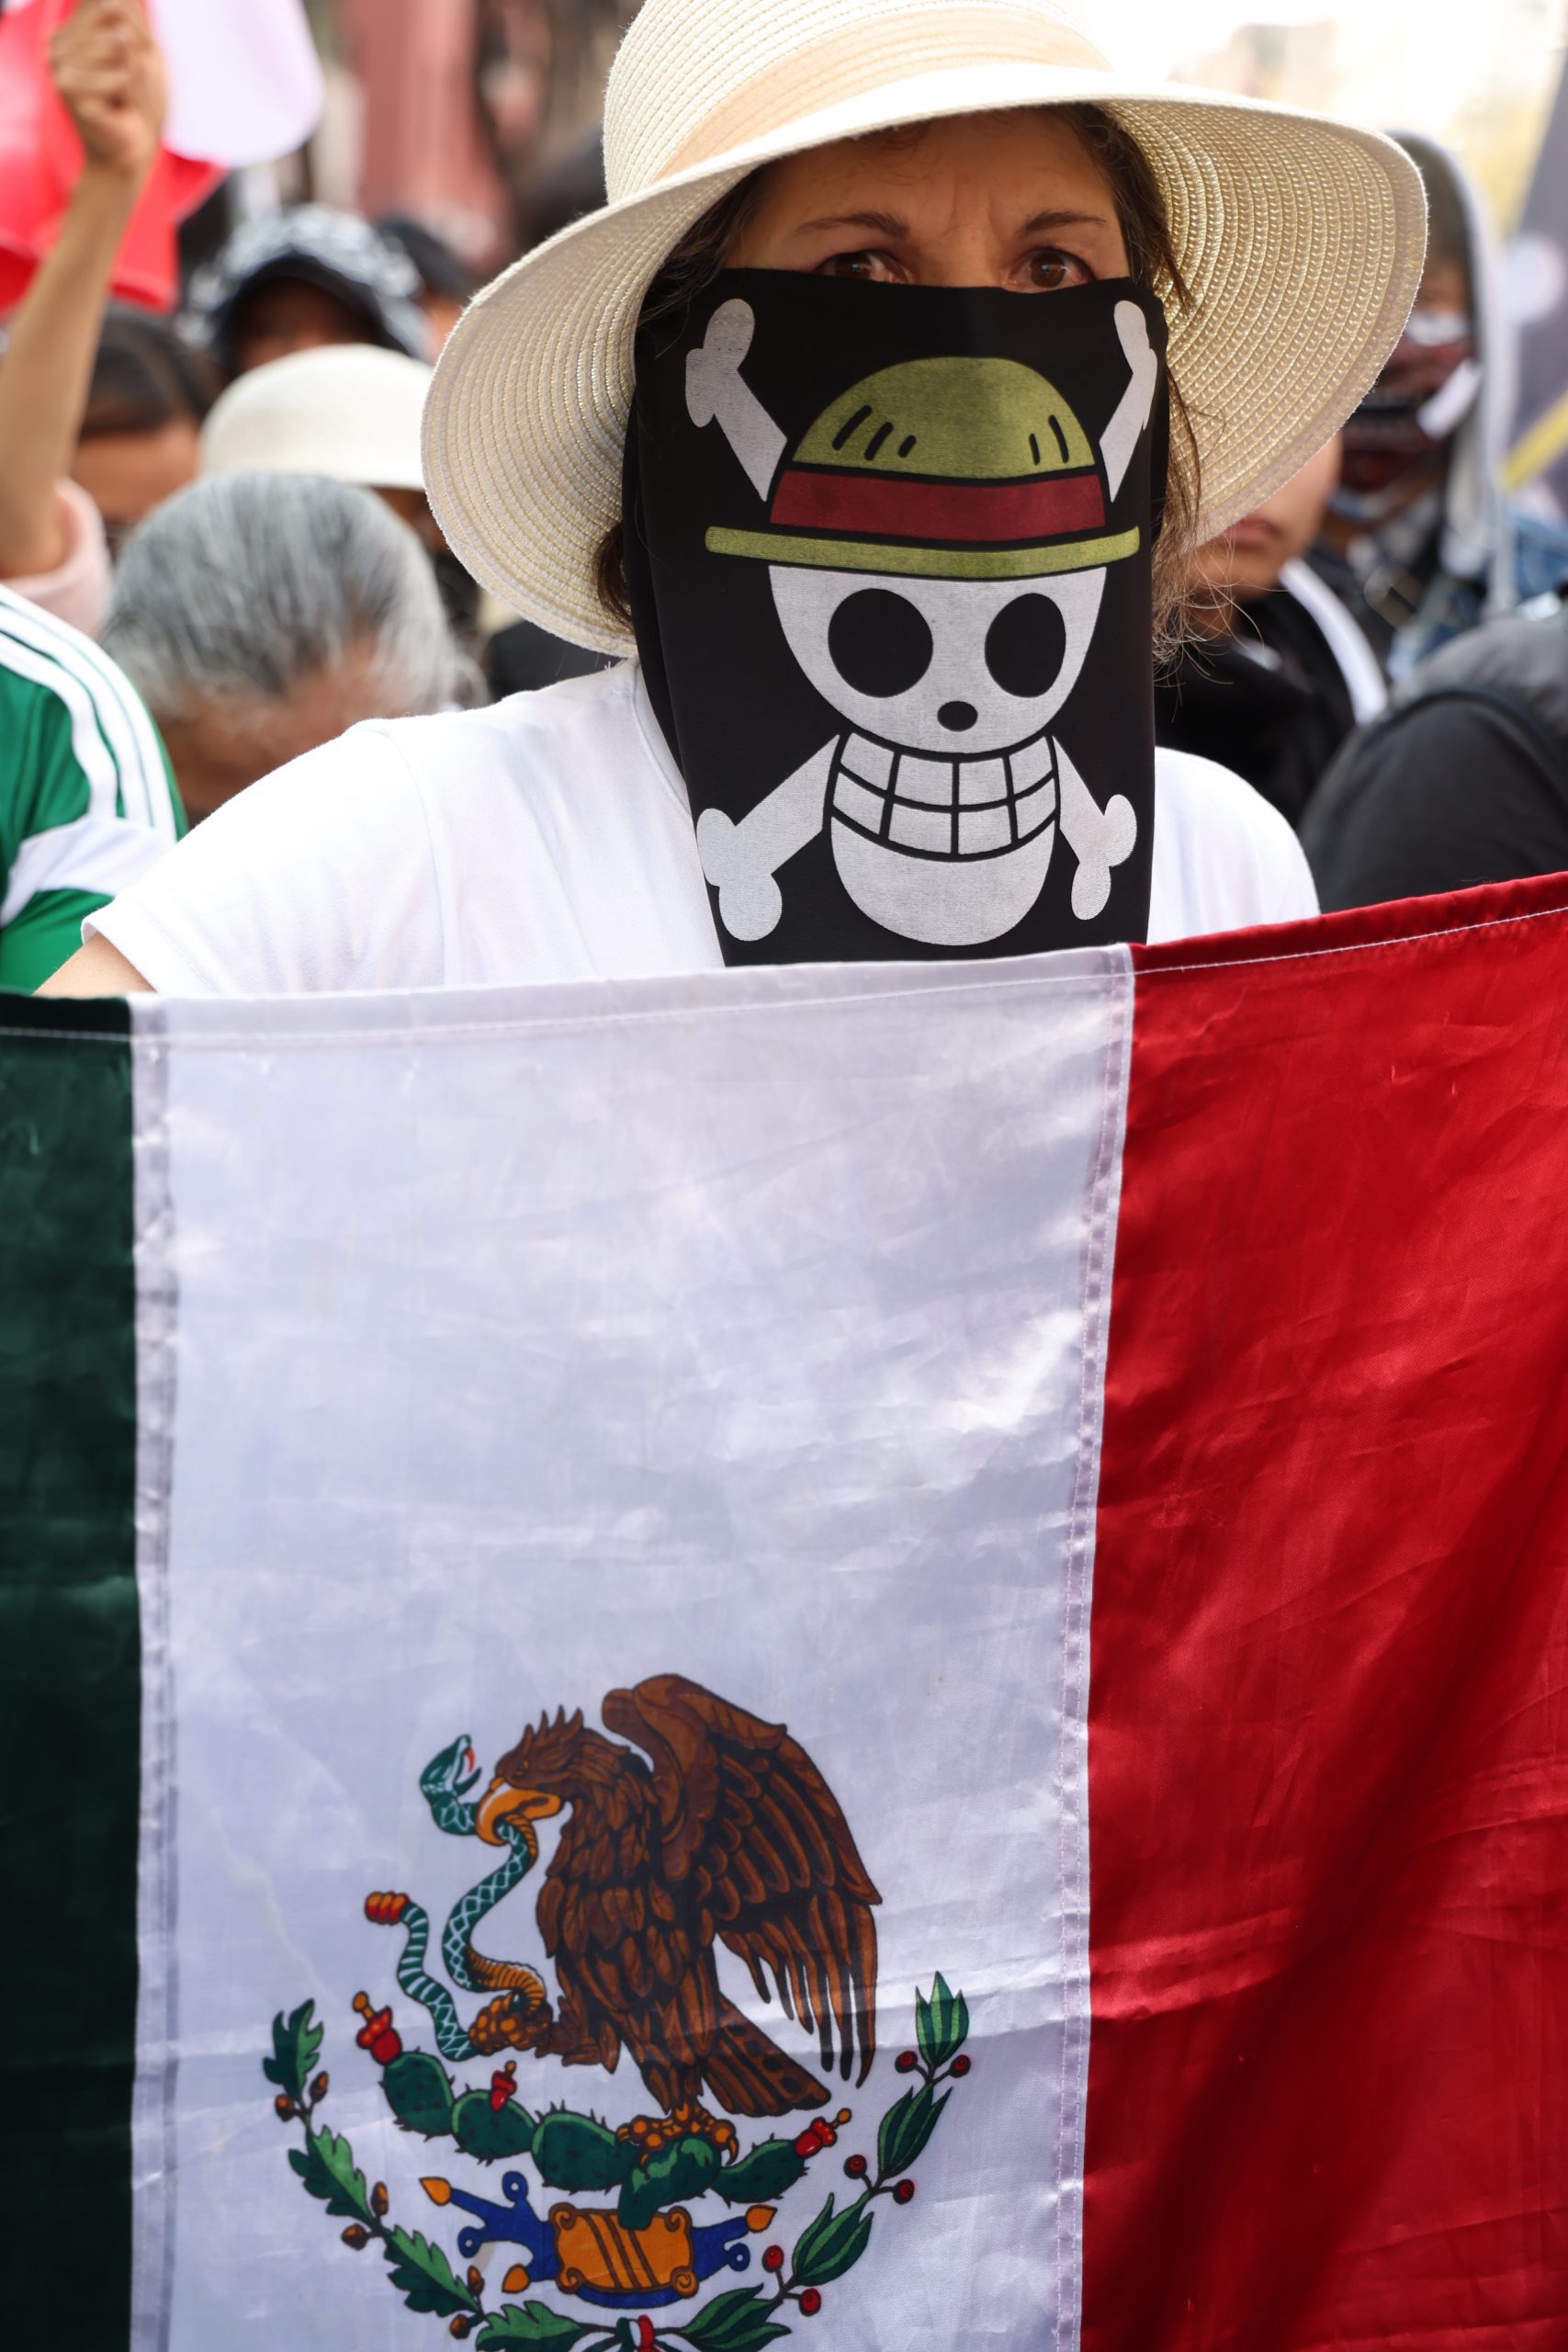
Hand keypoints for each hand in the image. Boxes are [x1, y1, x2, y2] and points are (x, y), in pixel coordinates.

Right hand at [50, 0, 166, 188]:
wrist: (132, 150)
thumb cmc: (138, 102)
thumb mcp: (143, 51)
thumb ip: (130, 15)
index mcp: (73, 31)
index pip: (106, 1)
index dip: (131, 23)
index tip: (131, 53)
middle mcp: (59, 43)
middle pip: (115, 16)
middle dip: (136, 51)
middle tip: (126, 83)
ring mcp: (60, 66)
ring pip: (119, 44)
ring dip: (134, 75)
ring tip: (123, 95)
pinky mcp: (69, 91)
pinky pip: (122, 75)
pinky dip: (131, 92)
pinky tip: (119, 107)